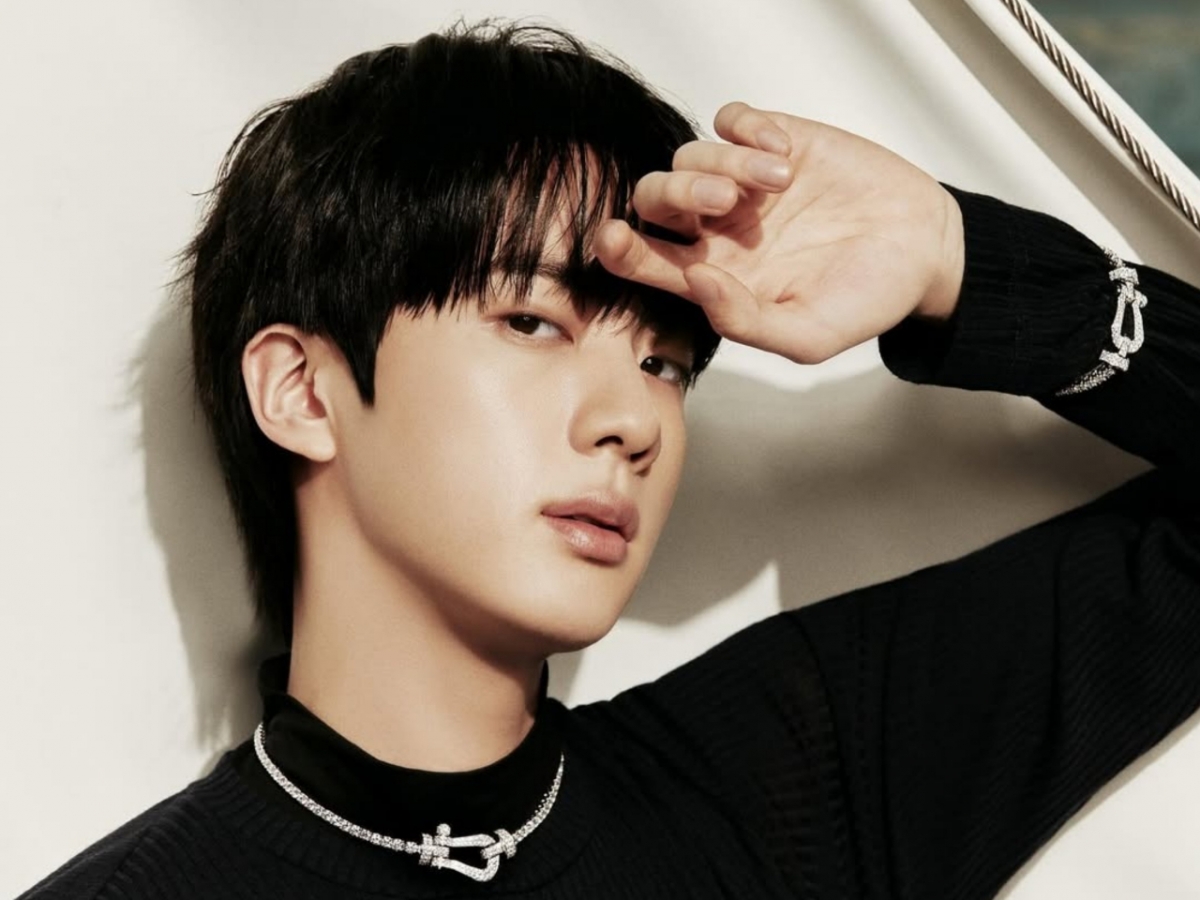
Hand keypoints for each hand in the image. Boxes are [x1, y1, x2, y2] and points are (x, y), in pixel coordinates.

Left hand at [594, 102, 964, 364]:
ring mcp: (744, 183)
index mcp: (714, 277)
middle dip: (673, 193)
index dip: (619, 250)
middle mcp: (718, 229)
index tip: (613, 237)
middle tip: (723, 199)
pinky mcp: (775, 141)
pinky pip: (731, 119)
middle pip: (654, 198)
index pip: (645, 261)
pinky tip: (784, 153)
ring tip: (778, 180)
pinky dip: (747, 128)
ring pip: (690, 156)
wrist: (925, 250)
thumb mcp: (809, 335)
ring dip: (723, 162)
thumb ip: (745, 321)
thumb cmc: (865, 300)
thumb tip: (694, 282)